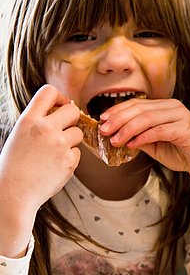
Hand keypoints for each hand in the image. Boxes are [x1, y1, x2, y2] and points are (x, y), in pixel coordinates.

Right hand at [0, 84, 82, 256]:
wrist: (13, 195)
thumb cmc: (14, 166)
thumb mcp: (19, 135)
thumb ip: (38, 121)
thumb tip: (62, 109)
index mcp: (28, 120)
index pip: (48, 92)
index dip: (59, 97)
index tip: (59, 106)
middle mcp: (45, 129)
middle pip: (73, 110)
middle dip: (71, 119)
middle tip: (62, 129)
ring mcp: (60, 145)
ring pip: (78, 133)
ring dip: (70, 140)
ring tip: (52, 153)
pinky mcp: (70, 161)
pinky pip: (78, 152)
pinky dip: (70, 158)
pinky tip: (54, 166)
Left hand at [98, 98, 189, 201]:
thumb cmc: (182, 152)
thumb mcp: (154, 144)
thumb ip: (138, 137)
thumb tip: (115, 134)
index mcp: (165, 106)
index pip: (137, 104)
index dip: (118, 111)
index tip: (102, 121)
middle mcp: (173, 107)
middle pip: (140, 108)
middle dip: (119, 119)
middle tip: (104, 130)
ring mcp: (181, 115)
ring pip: (148, 118)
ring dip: (128, 129)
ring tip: (115, 140)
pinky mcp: (186, 128)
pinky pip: (159, 130)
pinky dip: (143, 136)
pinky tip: (132, 144)